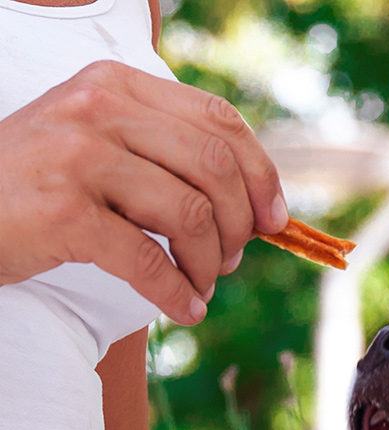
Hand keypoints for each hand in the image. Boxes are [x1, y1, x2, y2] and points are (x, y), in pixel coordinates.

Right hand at [0, 61, 286, 324]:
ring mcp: (79, 157)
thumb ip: (166, 156)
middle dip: (238, 227)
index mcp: (116, 85)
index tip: (274, 219)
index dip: (261, 175)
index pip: (218, 121)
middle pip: (215, 170)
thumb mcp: (102, 146)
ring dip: (209, 267)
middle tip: (230, 261)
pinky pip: (150, 262)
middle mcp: (99, 109)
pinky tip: (184, 310)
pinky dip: (179, 295)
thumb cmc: (40, 187)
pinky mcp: (65, 212)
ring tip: (200, 286)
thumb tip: (255, 207)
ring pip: (191, 218)